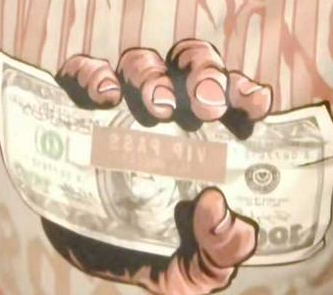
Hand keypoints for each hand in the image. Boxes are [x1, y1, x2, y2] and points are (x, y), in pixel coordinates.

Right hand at [45, 39, 273, 292]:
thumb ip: (219, 250)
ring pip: (140, 63)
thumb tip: (217, 208)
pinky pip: (82, 73)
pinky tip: (104, 97)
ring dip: (151, 75)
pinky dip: (92, 74)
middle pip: (190, 64)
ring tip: (156, 108)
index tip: (255, 103)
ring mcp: (121, 104)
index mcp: (205, 136)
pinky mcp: (76, 106)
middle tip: (205, 105)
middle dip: (203, 74)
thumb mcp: (194, 270)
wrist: (88, 261)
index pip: (232, 97)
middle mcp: (167, 109)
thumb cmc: (154, 254)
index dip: (245, 91)